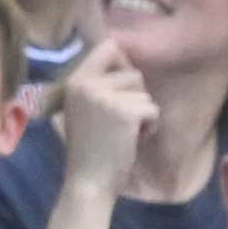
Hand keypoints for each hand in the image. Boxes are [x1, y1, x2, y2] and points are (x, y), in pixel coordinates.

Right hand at [59, 40, 156, 192]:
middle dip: (136, 96)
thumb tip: (124, 59)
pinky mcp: (125, 113)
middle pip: (133, 72)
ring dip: (143, 113)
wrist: (88, 182)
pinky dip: (150, 125)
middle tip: (121, 121)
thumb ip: (97, 85)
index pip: (109, 46)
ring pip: (144, 92)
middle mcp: (87, 83)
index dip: (124, 64)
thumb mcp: (83, 108)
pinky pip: (152, 109)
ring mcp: (105, 97)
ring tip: (124, 133)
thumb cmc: (89, 149)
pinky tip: (134, 140)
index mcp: (75, 80)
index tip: (123, 89)